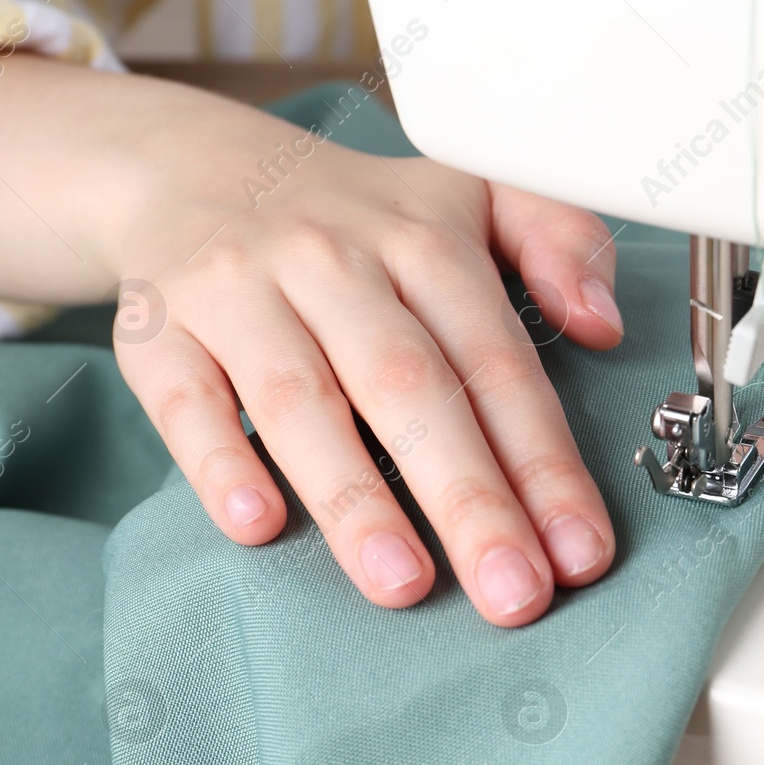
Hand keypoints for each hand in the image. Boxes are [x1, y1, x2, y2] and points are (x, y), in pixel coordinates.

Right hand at [107, 99, 621, 625]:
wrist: (199, 171)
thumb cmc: (362, 223)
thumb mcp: (476, 199)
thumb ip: (561, 243)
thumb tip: (605, 324)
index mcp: (426, 244)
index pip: (497, 364)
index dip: (544, 464)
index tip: (579, 551)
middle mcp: (334, 261)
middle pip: (411, 388)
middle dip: (469, 499)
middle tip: (514, 593)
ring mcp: (240, 292)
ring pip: (302, 400)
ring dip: (355, 498)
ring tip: (405, 584)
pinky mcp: (159, 329)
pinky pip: (186, 398)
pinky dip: (219, 460)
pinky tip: (259, 524)